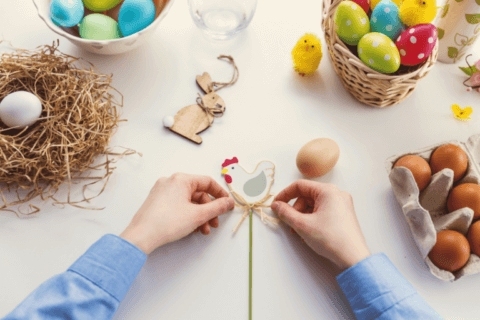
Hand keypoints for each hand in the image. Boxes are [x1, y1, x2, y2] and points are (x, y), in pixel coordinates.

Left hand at [120, 173, 234, 254]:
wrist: (141, 236)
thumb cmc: (167, 223)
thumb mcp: (198, 215)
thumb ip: (217, 207)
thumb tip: (228, 202)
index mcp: (181, 179)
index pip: (207, 182)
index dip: (220, 194)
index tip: (227, 204)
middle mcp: (170, 181)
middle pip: (198, 193)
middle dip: (208, 211)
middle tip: (214, 224)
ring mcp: (162, 191)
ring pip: (188, 201)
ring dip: (199, 215)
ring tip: (203, 230)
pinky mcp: (157, 201)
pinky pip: (178, 204)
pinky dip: (187, 215)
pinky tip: (191, 228)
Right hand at [271, 180, 370, 270]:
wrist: (353, 257)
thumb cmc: (331, 239)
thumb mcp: (302, 225)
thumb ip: (286, 213)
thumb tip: (276, 205)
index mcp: (328, 191)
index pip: (300, 186)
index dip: (285, 195)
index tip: (276, 205)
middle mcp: (337, 194)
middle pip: (307, 196)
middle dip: (295, 210)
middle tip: (290, 224)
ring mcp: (342, 204)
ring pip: (314, 205)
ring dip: (303, 217)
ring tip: (300, 233)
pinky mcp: (344, 215)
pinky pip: (323, 212)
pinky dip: (313, 220)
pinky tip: (310, 234)